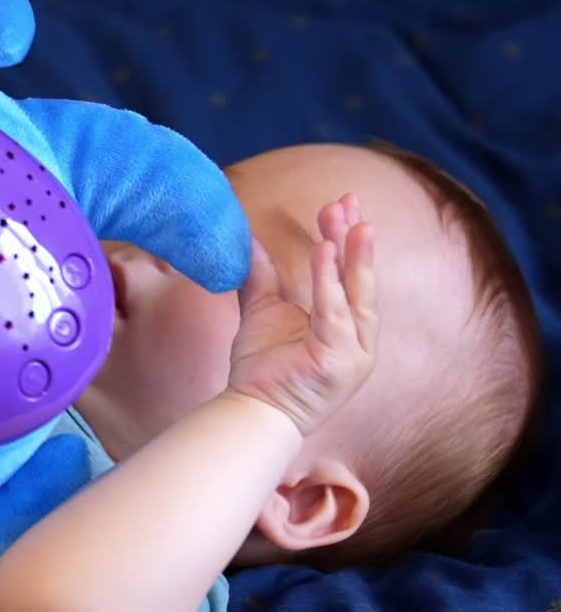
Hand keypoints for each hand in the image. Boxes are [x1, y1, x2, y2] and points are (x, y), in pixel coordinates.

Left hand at [225, 194, 377, 437]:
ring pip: (357, 296)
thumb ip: (262, 277)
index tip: (343, 204)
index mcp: (347, 330)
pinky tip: (325, 250)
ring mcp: (353, 354)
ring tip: (349, 219)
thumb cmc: (262, 370)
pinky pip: (334, 315)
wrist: (251, 412)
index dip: (349, 241)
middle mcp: (359, 342)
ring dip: (353, 255)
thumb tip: (249, 238)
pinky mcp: (337, 363)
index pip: (353, 278)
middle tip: (348, 200)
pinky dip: (330, 281)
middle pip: (362, 282)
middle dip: (356, 239)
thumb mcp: (264, 312)